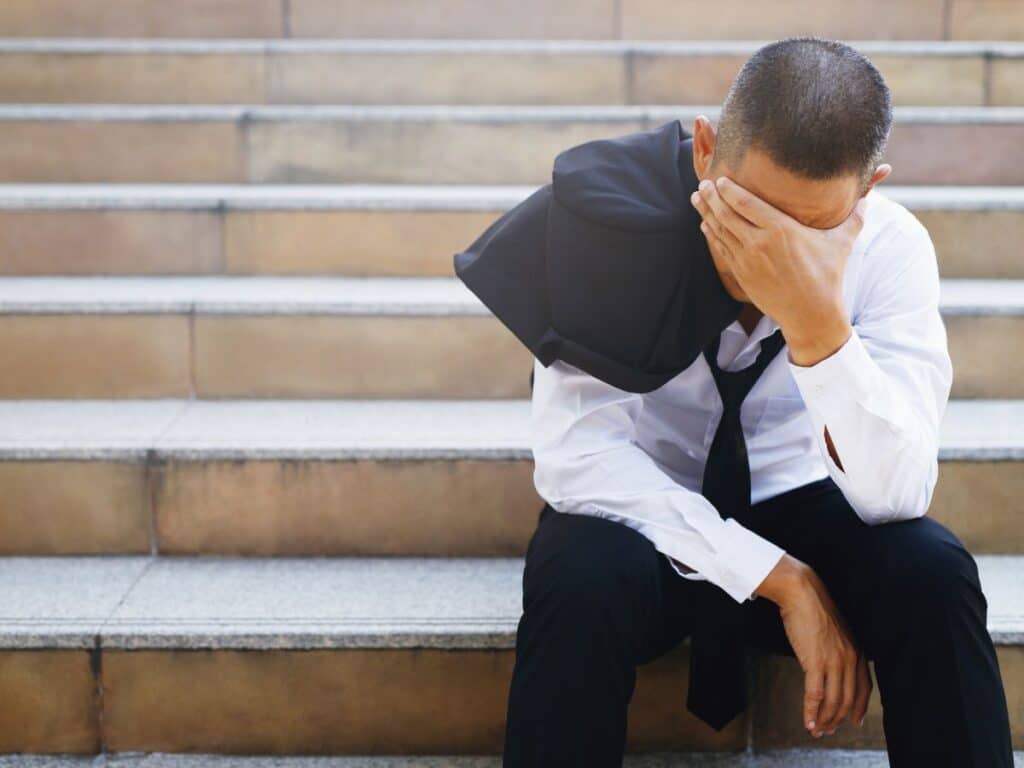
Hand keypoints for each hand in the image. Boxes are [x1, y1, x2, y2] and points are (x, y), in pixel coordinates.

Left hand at [690, 175, 864, 362]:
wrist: (811, 314)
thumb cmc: (828, 277)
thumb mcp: (842, 243)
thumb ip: (854, 217)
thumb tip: (869, 197)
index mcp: (781, 230)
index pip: (747, 203)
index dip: (729, 190)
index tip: (720, 178)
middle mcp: (759, 243)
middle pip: (727, 214)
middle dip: (712, 197)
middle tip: (702, 183)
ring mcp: (747, 260)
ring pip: (720, 231)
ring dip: (706, 213)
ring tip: (697, 197)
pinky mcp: (742, 275)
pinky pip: (721, 250)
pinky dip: (711, 235)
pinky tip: (705, 225)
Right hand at [757, 555, 872, 737]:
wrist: (802, 591)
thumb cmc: (813, 607)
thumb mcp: (834, 631)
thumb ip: (837, 649)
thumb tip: (828, 664)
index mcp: (857, 651)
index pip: (864, 688)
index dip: (859, 707)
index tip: (854, 721)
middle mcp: (850, 659)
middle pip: (848, 699)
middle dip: (838, 718)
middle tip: (827, 730)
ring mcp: (834, 661)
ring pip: (833, 701)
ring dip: (824, 719)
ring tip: (816, 730)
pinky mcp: (815, 662)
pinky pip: (815, 695)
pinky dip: (811, 711)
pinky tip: (807, 722)